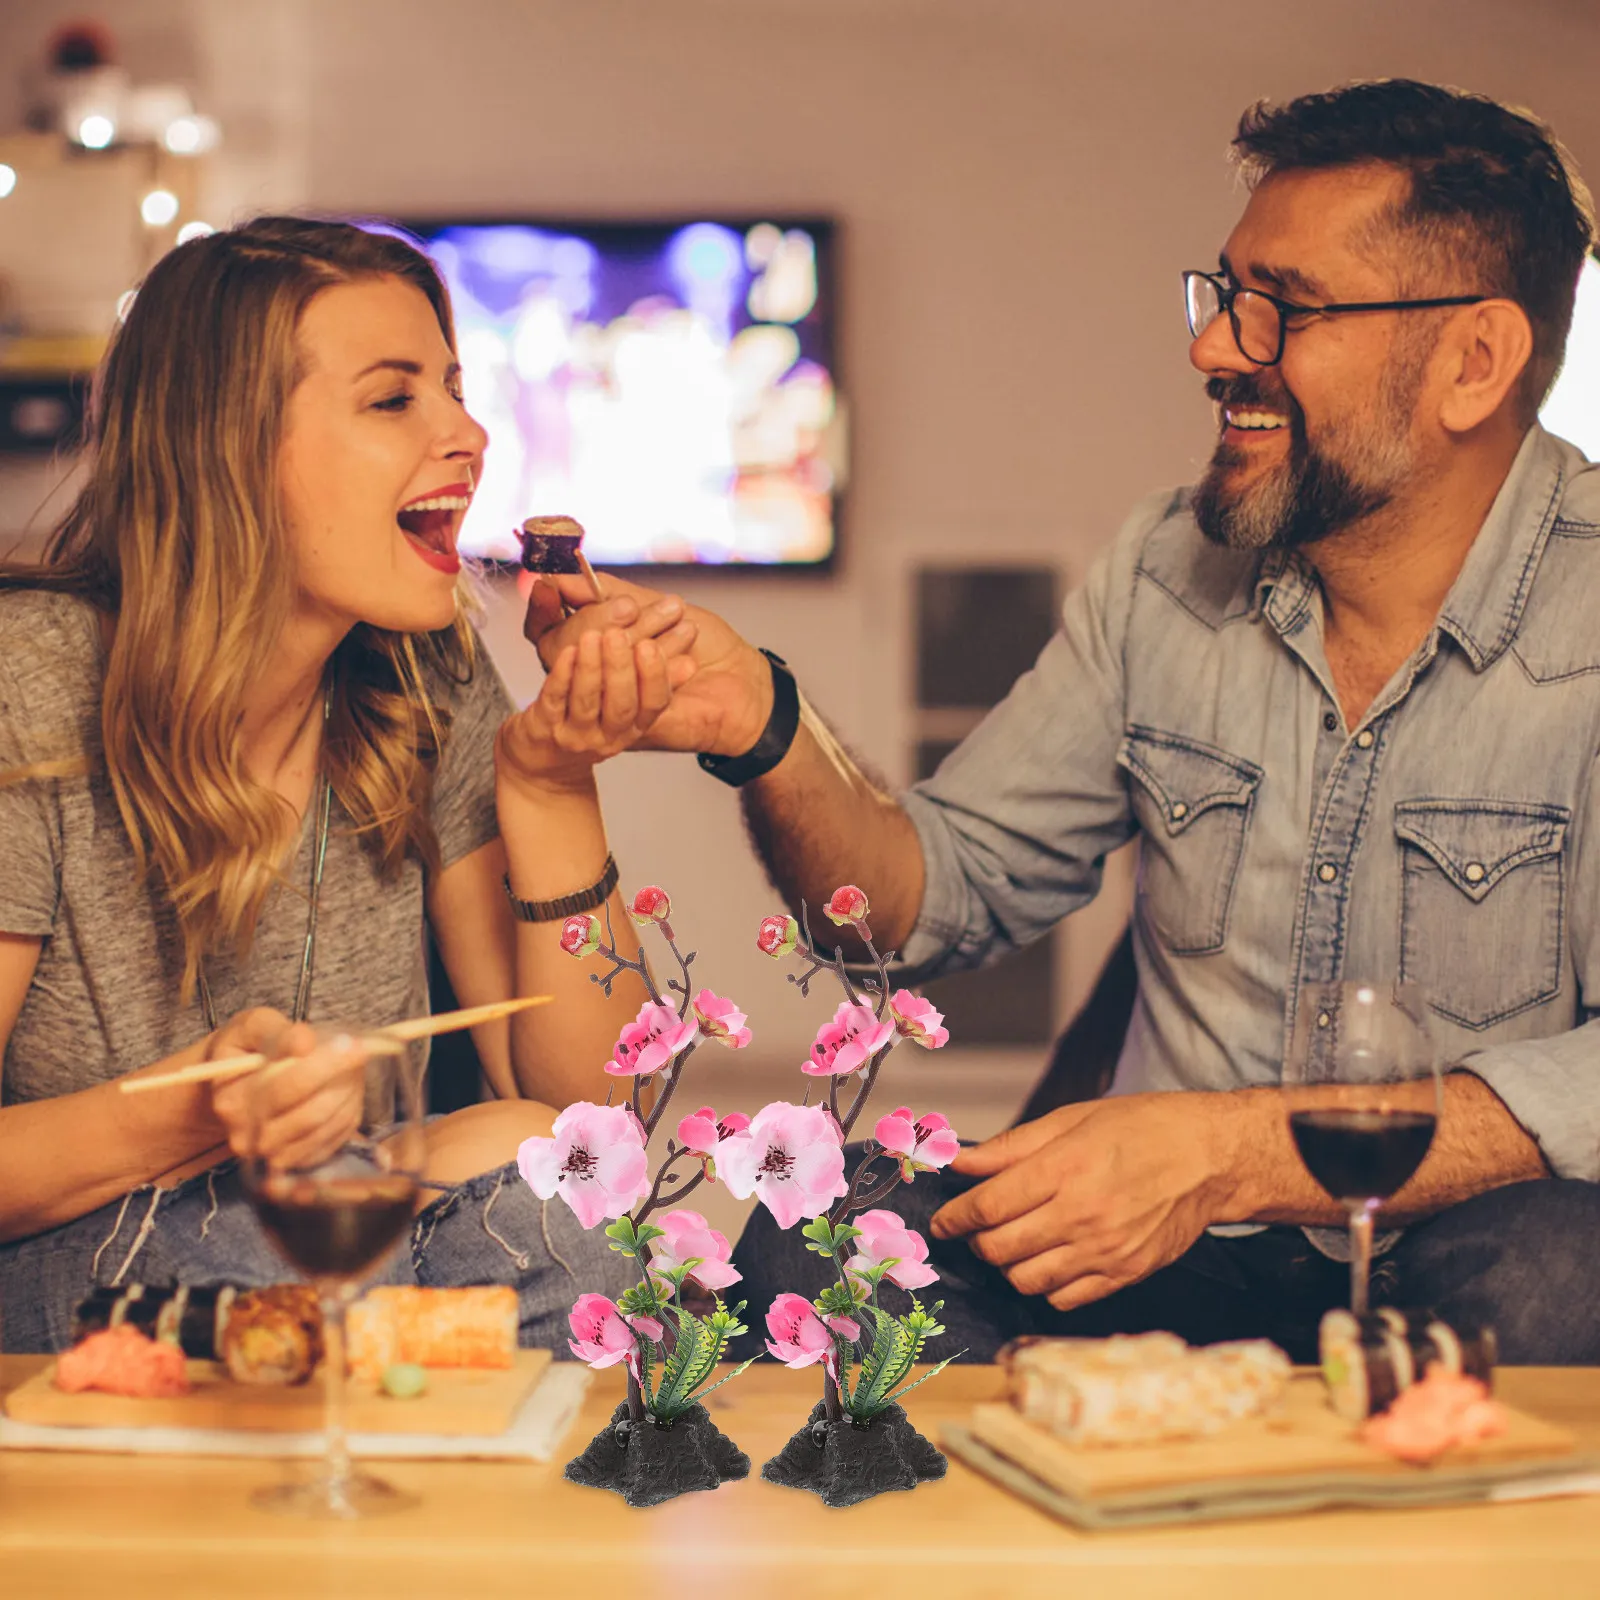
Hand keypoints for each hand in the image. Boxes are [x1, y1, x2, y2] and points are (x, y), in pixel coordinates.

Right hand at [209, 1012, 367, 1171]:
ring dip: (347, 1095)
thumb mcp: (253, 1027)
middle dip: (342, 1080)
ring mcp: (271, 1153)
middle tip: (361, 1051)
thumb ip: (276, 1032)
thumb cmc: (248, 1048)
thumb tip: (304, 1041)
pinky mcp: (295, 1160)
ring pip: (326, 1128)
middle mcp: (247, 1136)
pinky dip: (347, 1112)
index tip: (351, 1044)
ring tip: (349, 1068)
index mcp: (232, 1100)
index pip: (284, 1089)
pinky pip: (334, 1140)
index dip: (322, 1066)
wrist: (236, 1082)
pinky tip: (343, 1090)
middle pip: (309, 1115)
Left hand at [496, 621, 678, 795]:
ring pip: (586, 701)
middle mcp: (606, 736)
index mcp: (632, 729)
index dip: (654, 676)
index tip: (651, 647)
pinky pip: (554, 699)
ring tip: (593, 636)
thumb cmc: (585, 730)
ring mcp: (574, 735)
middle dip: (621, 667)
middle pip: (620, 704)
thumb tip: (689, 664)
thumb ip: (654, 685)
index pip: (653, 705)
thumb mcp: (627, 713)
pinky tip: (567, 652)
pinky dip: (561, 674)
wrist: (542, 766)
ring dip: (591, 666)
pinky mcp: (542, 728)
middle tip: (619, 635)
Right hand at [527, 573, 773, 757]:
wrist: (745, 687)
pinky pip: (624, 699)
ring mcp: (608, 704)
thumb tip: (561, 578)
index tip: (555, 586)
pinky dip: (651, 671)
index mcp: (590, 642)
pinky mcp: (631, 730)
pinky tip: (674, 659)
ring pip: (592, 674)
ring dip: (630, 643)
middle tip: (632, 608)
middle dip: (598, 621)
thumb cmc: (703, 644)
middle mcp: (593, 674)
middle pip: (564, 646)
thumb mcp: (653, 605)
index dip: (545, 606)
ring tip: (669, 628)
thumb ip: (609, 593)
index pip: (545, 625)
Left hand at [927, 1094, 1239, 1310]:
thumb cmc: (1141, 1128)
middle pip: (1000, 1248)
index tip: (943, 1221)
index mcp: (1063, 1169)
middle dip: (977, 1241)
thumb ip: (1013, 1147)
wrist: (1210, 1157)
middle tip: (978, 1229)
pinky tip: (1049, 1261)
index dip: (955, 1217)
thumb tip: (962, 1162)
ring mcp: (1104, 1251)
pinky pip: (1064, 1298)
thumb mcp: (1072, 1120)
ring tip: (1014, 1243)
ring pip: (1026, 1280)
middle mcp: (1081, 1215)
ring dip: (1008, 1265)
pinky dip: (1045, 1286)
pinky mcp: (1125, 1274)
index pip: (987, 1206)